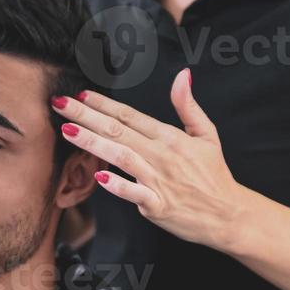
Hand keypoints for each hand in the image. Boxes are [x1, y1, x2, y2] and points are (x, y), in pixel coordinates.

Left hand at [51, 68, 246, 250]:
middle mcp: (162, 155)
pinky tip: (99, 177)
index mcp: (171, 137)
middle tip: (60, 103)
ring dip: (93, 143)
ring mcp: (159, 180)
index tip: (80, 93)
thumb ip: (188, 105)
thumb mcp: (207, 135)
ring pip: (122, 157)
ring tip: (68, 130)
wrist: (230, 215)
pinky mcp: (159, 206)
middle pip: (118, 131)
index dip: (104, 104)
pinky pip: (136, 194)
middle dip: (86, 116)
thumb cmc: (214, 175)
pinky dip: (119, 186)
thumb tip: (182, 75)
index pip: (130, 115)